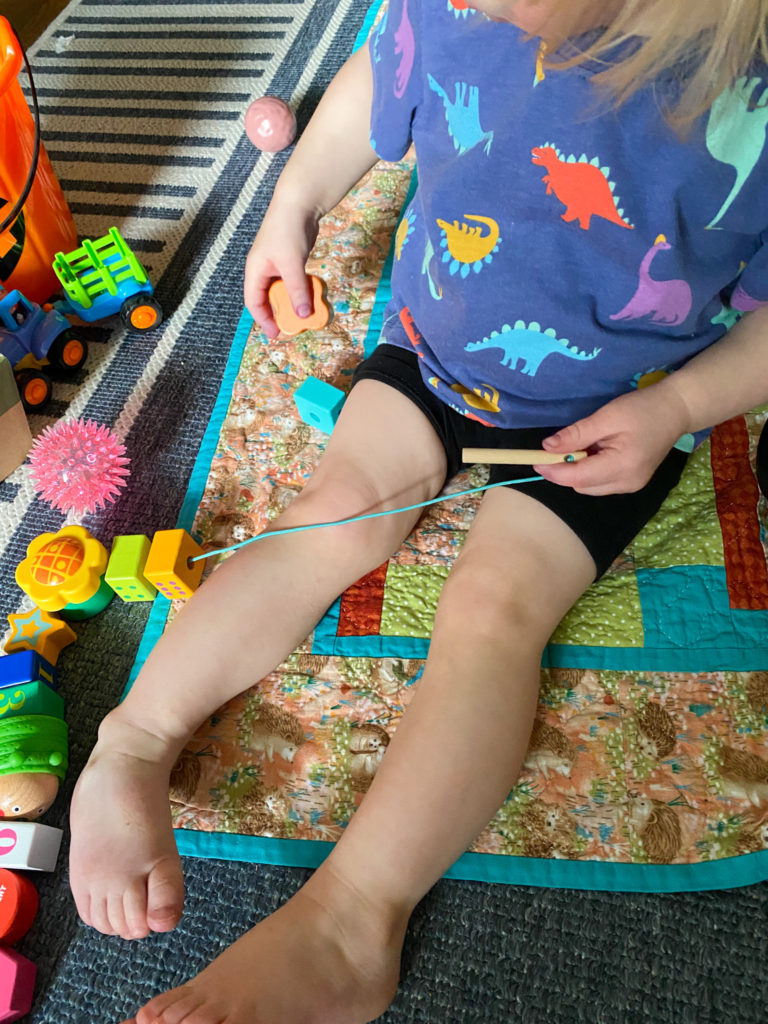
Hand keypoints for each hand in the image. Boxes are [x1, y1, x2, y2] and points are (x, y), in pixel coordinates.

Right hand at [244, 200, 320, 338]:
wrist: (299, 203)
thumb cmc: (287, 230)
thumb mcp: (292, 264)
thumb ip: (297, 290)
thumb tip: (302, 314)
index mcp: (255, 271)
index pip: (254, 302)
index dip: (263, 320)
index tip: (277, 333)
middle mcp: (263, 270)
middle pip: (268, 299)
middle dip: (280, 313)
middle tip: (294, 326)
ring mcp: (277, 266)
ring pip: (283, 291)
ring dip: (293, 302)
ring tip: (305, 314)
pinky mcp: (290, 261)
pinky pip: (294, 282)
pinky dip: (301, 291)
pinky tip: (311, 296)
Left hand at [534, 384, 690, 494]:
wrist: (676, 410)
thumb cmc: (642, 409)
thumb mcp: (607, 416)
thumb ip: (577, 434)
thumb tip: (547, 447)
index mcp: (622, 467)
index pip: (577, 478)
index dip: (552, 470)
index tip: (534, 459)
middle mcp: (626, 483)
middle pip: (581, 485)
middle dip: (565, 469)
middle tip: (563, 444)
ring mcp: (631, 486)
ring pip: (588, 486)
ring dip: (578, 470)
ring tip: (588, 444)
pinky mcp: (631, 483)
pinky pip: (600, 483)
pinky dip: (590, 470)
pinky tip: (598, 451)